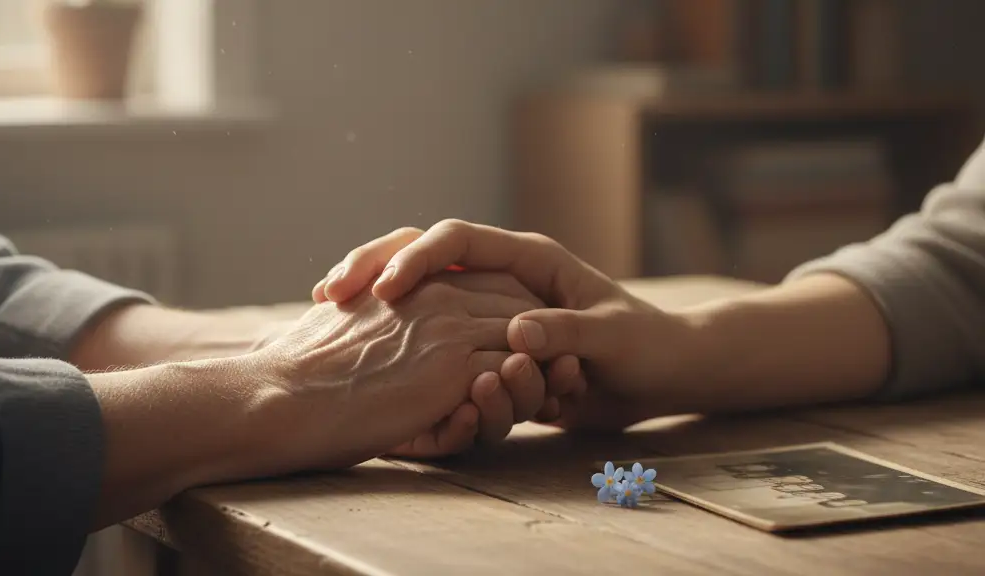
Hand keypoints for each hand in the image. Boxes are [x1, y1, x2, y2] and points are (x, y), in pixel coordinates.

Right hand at [248, 273, 548, 470]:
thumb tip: (368, 309)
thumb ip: (376, 306)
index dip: (515, 304)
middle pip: (517, 300)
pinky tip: (538, 408)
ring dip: (544, 363)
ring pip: (523, 337)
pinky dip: (531, 390)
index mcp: (415, 280)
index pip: (490, 278)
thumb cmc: (300, 368)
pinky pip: (513, 373)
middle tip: (559, 360)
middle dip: (541, 331)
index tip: (527, 333)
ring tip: (558, 383)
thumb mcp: (345, 319)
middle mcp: (438, 294)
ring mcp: (448, 327)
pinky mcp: (453, 367)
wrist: (281, 397)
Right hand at [314, 220, 695, 430]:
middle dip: (375, 269)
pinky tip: (357, 333)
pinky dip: (395, 332)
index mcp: (529, 258)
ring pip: (418, 292)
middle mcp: (503, 277)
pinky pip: (433, 332)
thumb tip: (516, 337)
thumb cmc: (645, 347)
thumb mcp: (610, 340)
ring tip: (330, 303)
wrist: (659, 373)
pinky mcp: (489, 344)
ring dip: (376, 295)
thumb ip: (567, 336)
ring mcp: (490, 309)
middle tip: (331, 293)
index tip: (384, 288)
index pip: (456, 239)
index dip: (416, 258)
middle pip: (422, 258)